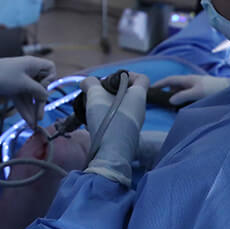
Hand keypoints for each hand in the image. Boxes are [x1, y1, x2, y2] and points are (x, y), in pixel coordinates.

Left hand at [0, 56, 55, 126]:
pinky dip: (24, 108)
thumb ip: (38, 90)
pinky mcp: (12, 87)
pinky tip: (28, 121)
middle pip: (40, 86)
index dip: (50, 79)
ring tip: (33, 125)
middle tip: (40, 117)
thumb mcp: (24, 84)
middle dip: (40, 102)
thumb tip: (46, 96)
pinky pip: (22, 98)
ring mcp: (20, 80)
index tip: (43, 88)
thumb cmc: (4, 75)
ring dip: (32, 109)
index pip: (50, 68)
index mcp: (33, 64)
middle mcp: (28, 71)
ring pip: (30, 95)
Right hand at [80, 72, 147, 186]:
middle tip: (97, 93)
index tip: (113, 79)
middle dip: (111, 90)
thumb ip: (90, 83)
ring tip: (92, 108)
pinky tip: (94, 122)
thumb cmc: (108, 120)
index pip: (142, 78)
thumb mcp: (95, 95)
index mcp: (139, 97)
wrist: (111, 154)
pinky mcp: (127, 136)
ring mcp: (135, 125)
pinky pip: (119, 120)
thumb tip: (87, 82)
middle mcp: (140, 110)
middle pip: (128, 92)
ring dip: (107, 105)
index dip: (129, 74)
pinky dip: (108, 118)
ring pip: (122, 107)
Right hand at [155, 74, 229, 105]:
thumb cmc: (214, 89)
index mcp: (187, 79)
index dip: (159, 84)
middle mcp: (190, 83)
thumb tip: (169, 100)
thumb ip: (183, 96)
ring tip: (170, 109)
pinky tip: (182, 110)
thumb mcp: (197, 93)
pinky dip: (182, 103)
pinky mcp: (200, 95)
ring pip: (181, 94)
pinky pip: (187, 98)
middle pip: (174, 88)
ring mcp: (195, 88)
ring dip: (175, 100)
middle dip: (166, 94)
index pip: (169, 80)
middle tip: (159, 104)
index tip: (150, 89)